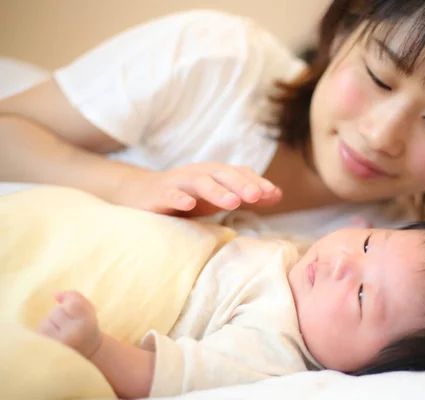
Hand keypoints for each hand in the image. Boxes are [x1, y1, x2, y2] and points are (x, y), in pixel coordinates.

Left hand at [37, 291, 102, 358]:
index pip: (73, 303)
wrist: (88, 351)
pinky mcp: (48, 350)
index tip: (71, 306)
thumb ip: (74, 296)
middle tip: (69, 322)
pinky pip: (39, 333)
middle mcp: (73, 333)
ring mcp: (59, 343)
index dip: (69, 300)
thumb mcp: (88, 308)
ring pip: (45, 322)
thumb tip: (54, 294)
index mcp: (86, 322)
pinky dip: (44, 332)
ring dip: (50, 323)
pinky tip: (54, 337)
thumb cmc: (86, 325)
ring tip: (60, 330)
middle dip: (60, 313)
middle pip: (56, 311)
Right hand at [113, 162, 281, 216]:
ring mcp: (178, 183)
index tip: (273, 195)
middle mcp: (198, 174)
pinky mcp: (158, 195)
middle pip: (222, 174)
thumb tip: (277, 194)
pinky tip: (189, 205)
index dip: (256, 182)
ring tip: (233, 203)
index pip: (239, 174)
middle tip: (257, 197)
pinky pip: (169, 195)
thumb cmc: (186, 197)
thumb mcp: (218, 197)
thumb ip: (245, 195)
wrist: (140, 195)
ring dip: (217, 191)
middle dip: (241, 184)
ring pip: (199, 182)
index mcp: (214, 174)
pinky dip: (179, 198)